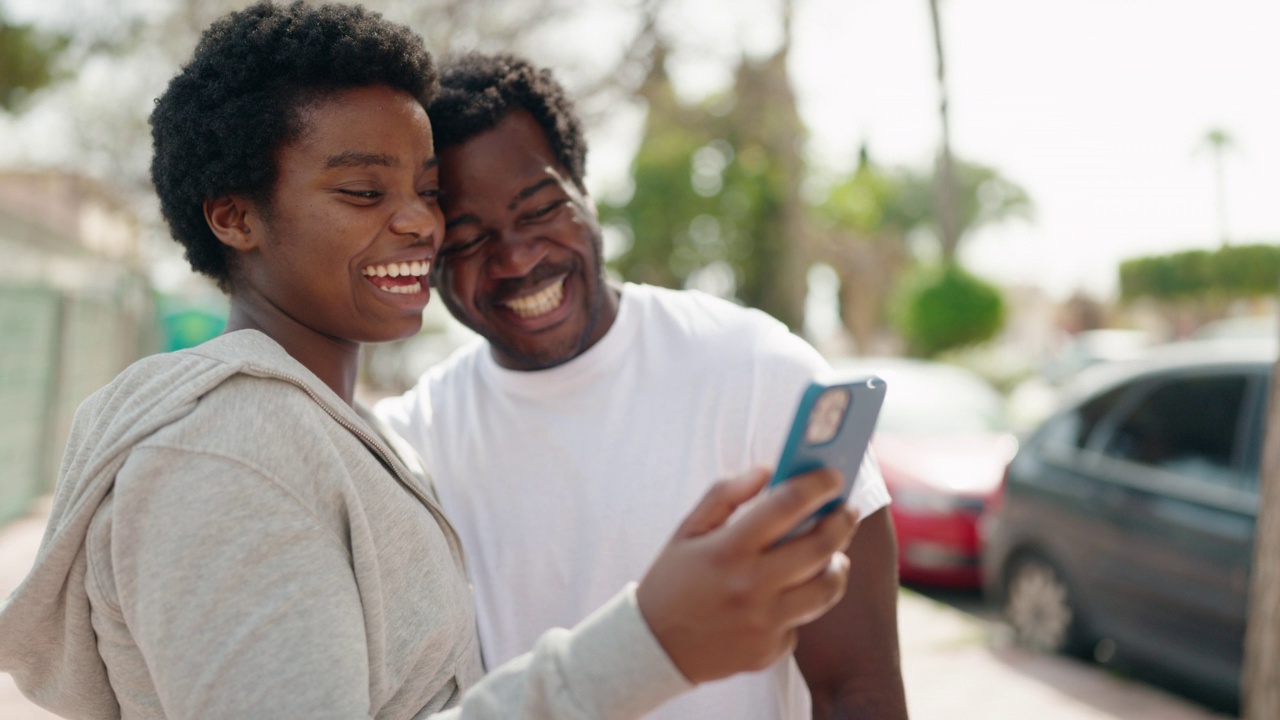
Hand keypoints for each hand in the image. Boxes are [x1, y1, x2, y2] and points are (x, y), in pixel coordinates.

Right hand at [635, 467, 858, 683]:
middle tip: (847, 511)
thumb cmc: (673, 581)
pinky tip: (788, 594)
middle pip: (820, 547)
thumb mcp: (688, 530)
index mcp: (728, 550)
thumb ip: (725, 495)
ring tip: (833, 553)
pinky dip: (801, 602)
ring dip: (837, 564)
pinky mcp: (769, 651)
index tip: (833, 476)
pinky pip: (802, 619)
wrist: (653, 648)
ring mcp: (763, 623)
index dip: (817, 485)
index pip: (787, 505)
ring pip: (827, 589)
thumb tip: (767, 471)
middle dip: (842, 522)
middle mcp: (750, 586)